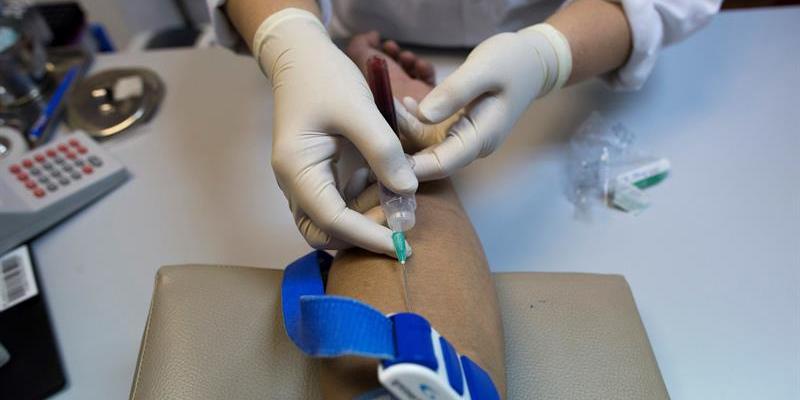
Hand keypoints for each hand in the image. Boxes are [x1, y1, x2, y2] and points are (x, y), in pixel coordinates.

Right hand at [254, 9, 415, 255]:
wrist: (301, 56)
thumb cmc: (325, 77)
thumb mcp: (358, 109)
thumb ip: (383, 150)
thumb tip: (407, 190)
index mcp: (297, 168)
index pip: (331, 219)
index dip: (367, 235)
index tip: (401, 244)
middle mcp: (294, 182)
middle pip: (325, 232)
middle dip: (363, 233)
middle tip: (400, 217)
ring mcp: (302, 181)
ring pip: (329, 223)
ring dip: (363, 219)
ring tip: (392, 195)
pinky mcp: (315, 176)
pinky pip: (335, 205)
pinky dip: (359, 203)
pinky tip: (378, 181)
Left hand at [398, 24, 570, 180]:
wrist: (532, 61)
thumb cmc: (512, 62)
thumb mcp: (484, 69)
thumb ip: (454, 92)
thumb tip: (422, 115)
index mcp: (481, 137)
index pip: (443, 163)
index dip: (412, 166)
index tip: (383, 156)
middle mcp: (471, 145)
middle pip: (429, 159)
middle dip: (400, 146)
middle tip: (374, 125)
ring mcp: (463, 138)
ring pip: (426, 145)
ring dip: (404, 129)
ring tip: (386, 104)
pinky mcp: (457, 128)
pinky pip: (429, 133)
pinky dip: (413, 121)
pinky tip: (403, 103)